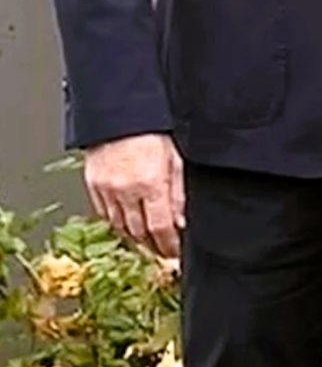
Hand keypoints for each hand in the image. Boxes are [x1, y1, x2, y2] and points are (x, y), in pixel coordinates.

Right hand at [84, 134, 186, 261]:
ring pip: (120, 226)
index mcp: (151, 184)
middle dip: (154, 246)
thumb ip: (180, 194)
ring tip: (148, 243)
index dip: (169, 245)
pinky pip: (105, 214)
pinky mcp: (93, 185)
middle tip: (164, 252)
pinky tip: (128, 226)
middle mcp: (126, 190)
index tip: (175, 252)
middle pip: (139, 233)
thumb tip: (182, 222)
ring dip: (135, 238)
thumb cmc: (153, 132)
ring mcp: (107, 189)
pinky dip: (118, 224)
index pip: (161, 228)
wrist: (120, 114)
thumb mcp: (176, 160)